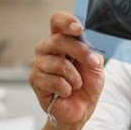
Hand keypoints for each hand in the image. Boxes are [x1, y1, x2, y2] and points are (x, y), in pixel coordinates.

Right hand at [30, 12, 103, 128]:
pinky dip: (66, 88)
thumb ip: (91, 47)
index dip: (66, 21)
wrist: (82, 108)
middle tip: (91, 63)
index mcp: (62, 41)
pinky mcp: (35, 80)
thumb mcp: (95, 62)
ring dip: (74, 77)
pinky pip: (53, 80)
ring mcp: (39, 64)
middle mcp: (47, 49)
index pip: (57, 21)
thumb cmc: (87, 84)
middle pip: (58, 40)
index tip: (78, 29)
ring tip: (76, 84)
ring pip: (57, 63)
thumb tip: (88, 35)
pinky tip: (66, 92)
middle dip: (80, 52)